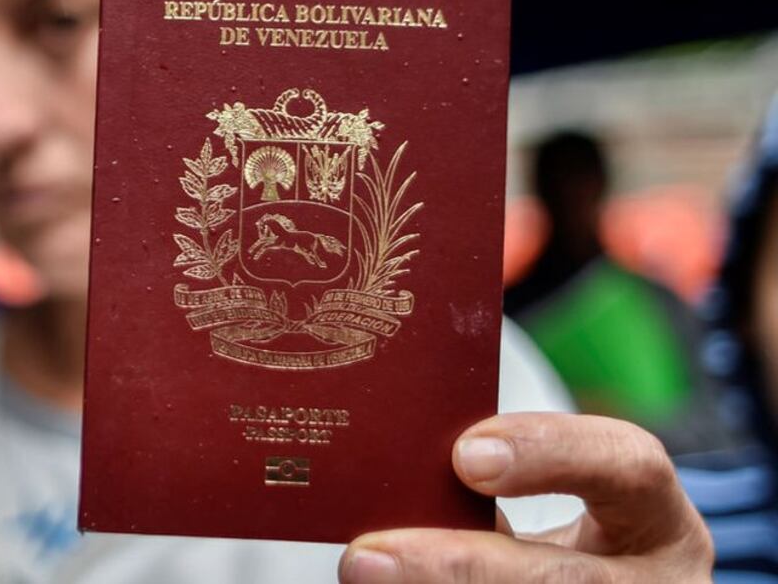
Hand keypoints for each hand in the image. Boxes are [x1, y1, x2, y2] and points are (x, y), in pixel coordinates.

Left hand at [339, 413, 712, 582]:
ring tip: (364, 578)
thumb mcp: (560, 514)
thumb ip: (495, 487)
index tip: (465, 454)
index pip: (630, 467)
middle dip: (461, 568)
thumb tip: (392, 470)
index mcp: (660, 526)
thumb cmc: (563, 553)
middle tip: (367, 557)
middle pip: (567, 582)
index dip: (550, 453)